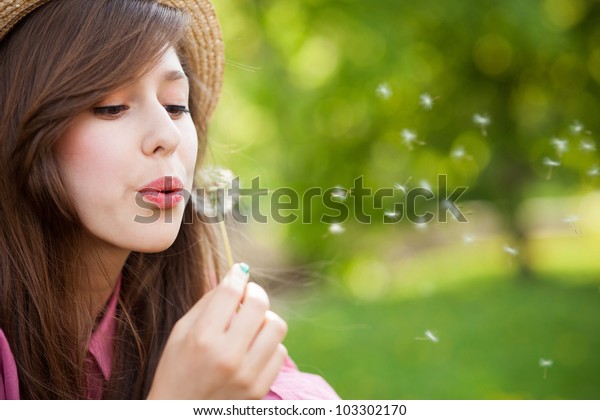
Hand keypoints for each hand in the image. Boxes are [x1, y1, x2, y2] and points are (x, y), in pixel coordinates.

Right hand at [147, 263, 287, 398]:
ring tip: (252, 324)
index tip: (240, 272)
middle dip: (255, 292)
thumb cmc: (176, 369)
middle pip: (259, 304)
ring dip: (265, 319)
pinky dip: (269, 345)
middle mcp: (227, 356)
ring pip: (276, 326)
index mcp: (202, 339)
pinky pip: (280, 353)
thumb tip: (237, 276)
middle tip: (248, 295)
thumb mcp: (181, 333)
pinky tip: (253, 348)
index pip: (230, 292)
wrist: (178, 415)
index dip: (238, 275)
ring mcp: (247, 375)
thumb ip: (208, 303)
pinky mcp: (259, 389)